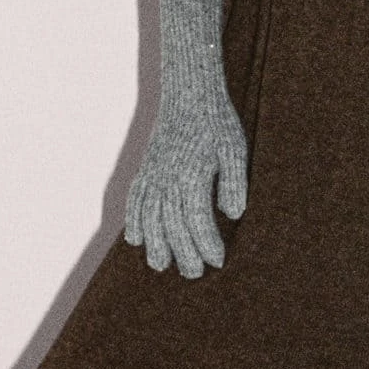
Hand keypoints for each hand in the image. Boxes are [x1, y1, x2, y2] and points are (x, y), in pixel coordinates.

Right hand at [122, 92, 248, 277]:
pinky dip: (134, 221)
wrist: (189, 93)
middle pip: (171, 225)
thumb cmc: (217, 122)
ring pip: (148, 217)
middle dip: (182, 253)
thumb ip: (233, 182)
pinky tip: (136, 239)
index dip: (206, 244)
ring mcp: (153, 174)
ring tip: (159, 265)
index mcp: (191, 175)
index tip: (218, 261)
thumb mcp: (234, 149)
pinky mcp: (146, 168)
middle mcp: (167, 178)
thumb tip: (234, 214)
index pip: (197, 220)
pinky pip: (135, 200)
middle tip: (193, 275)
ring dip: (154, 244)